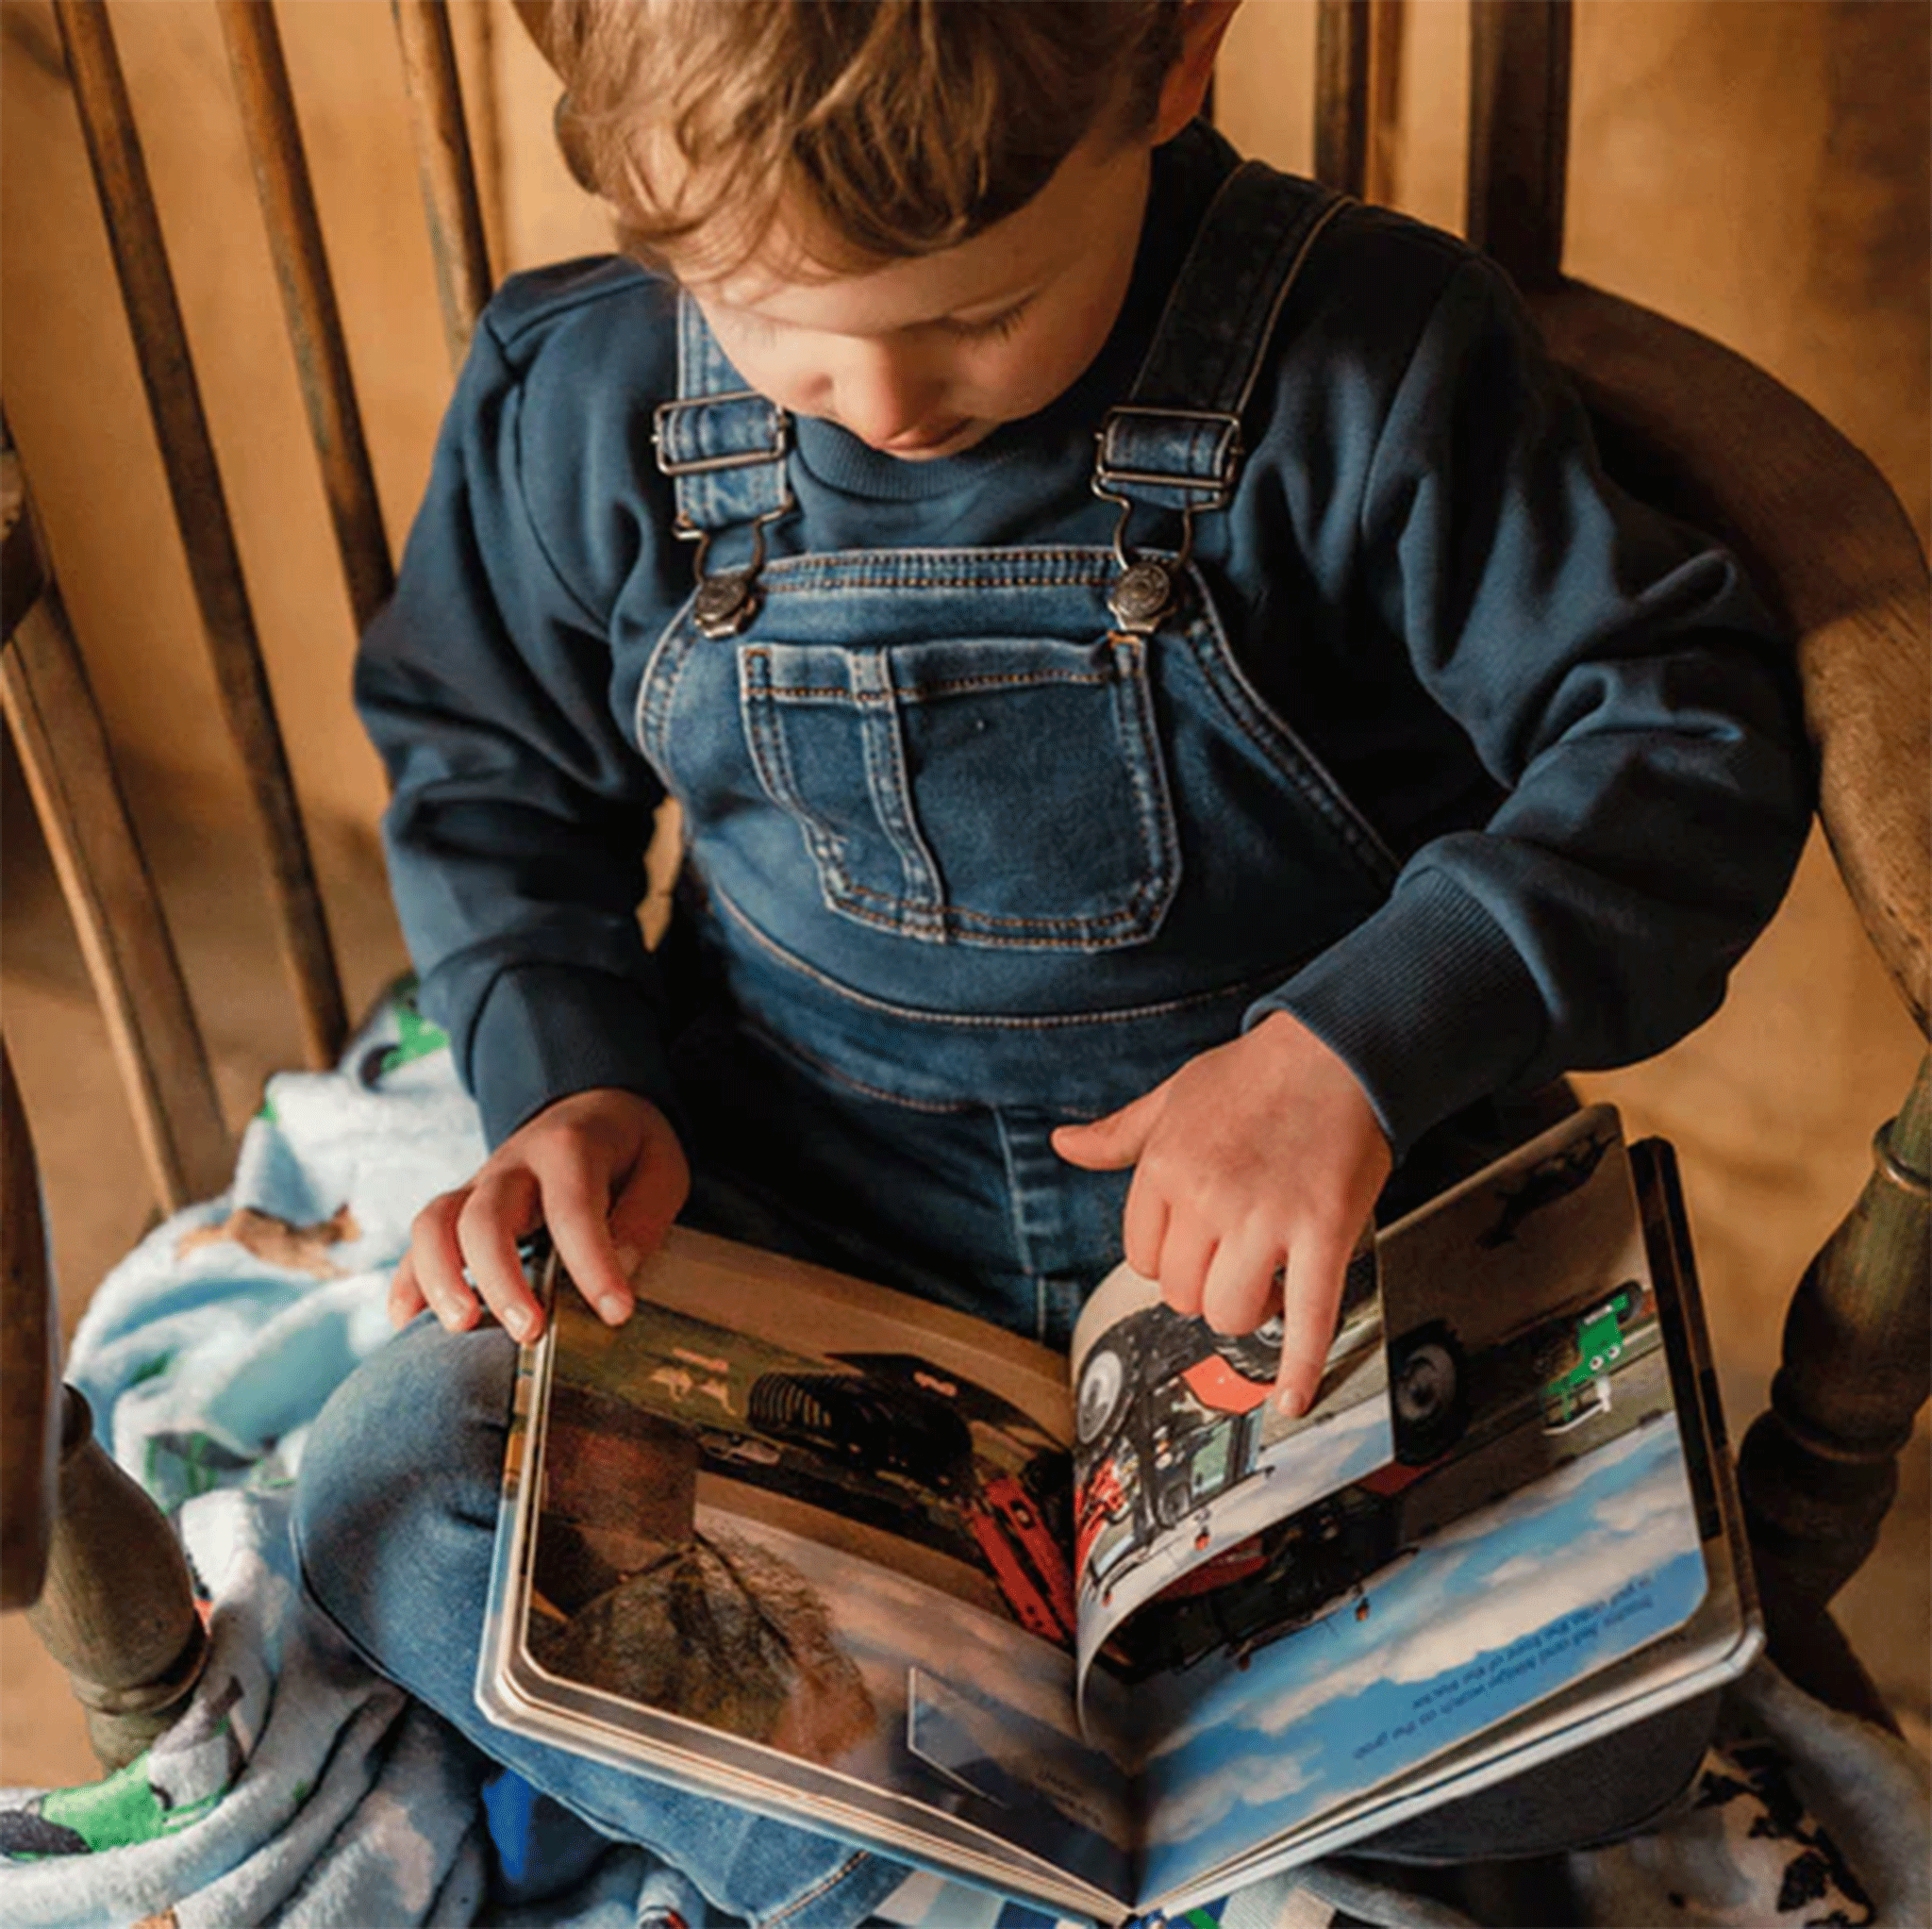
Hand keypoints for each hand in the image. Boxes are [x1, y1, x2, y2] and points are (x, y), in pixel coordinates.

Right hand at [390, 1087, 689, 1340]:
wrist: (588, 1107)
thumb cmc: (629, 1149)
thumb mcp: (662, 1168)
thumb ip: (644, 1217)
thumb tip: (618, 1271)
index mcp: (570, 1147)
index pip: (574, 1209)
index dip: (593, 1265)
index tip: (616, 1314)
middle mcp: (513, 1164)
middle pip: (485, 1216)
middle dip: (501, 1279)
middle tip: (530, 1332)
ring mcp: (478, 1185)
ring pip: (434, 1223)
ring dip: (441, 1279)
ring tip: (463, 1328)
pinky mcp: (459, 1208)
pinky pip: (418, 1241)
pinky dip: (408, 1281)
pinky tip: (407, 1323)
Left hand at [1051, 1012, 1390, 1416]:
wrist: (1337, 1049)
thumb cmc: (1256, 1073)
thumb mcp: (1173, 1096)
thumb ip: (1119, 1134)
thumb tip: (1064, 1144)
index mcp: (1165, 1168)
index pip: (1143, 1257)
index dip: (1172, 1259)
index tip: (1199, 1247)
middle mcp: (1207, 1197)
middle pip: (1182, 1294)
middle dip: (1208, 1287)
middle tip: (1237, 1263)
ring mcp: (1266, 1220)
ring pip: (1230, 1313)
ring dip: (1247, 1312)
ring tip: (1267, 1285)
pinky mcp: (1323, 1234)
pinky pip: (1307, 1318)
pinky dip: (1300, 1367)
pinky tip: (1293, 1397)